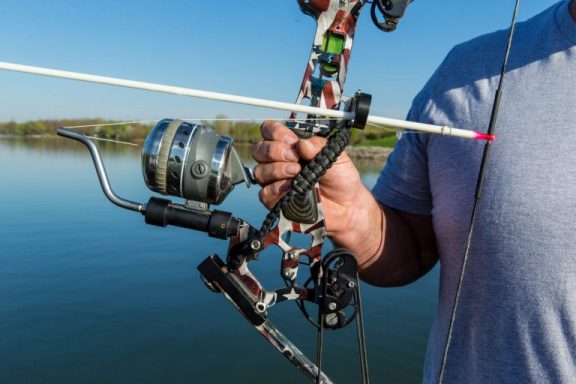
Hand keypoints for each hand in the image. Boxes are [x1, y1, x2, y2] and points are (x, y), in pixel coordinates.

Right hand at [252, 120, 367, 236]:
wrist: (346, 206)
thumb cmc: (340, 178)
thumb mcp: (335, 156)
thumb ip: (317, 146)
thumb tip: (300, 143)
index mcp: (291, 146)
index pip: (269, 131)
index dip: (275, 133)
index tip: (292, 141)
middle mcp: (278, 161)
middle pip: (258, 149)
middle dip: (274, 151)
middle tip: (295, 158)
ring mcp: (275, 181)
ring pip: (259, 170)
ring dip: (276, 169)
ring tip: (296, 173)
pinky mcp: (275, 200)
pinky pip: (264, 192)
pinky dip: (276, 189)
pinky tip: (291, 188)